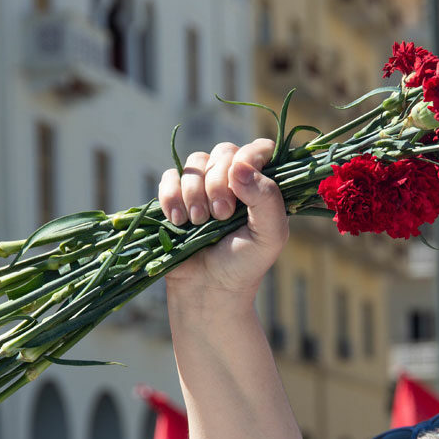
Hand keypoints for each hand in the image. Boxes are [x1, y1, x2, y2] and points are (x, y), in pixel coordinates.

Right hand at [157, 138, 287, 298]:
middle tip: (221, 215)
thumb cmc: (246, 264)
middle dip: (219, 182)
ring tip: (198, 222)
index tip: (240, 181)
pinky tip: (178, 220)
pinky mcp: (176, 196)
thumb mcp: (270, 235)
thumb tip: (241, 166)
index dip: (249, 157)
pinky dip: (171, 196)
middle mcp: (233, 179)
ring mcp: (203, 186)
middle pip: (224, 152)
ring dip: (194, 192)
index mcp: (262, 185)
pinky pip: (169, 176)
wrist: (209, 290)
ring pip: (195, 162)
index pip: (260, 148)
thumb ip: (267, 198)